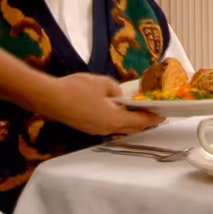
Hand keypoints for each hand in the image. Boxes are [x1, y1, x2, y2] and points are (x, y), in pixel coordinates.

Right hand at [47, 73, 162, 136]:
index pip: (139, 122)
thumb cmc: (77, 89)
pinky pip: (106, 125)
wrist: (50, 98)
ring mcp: (95, 130)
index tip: (162, 116)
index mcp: (114, 119)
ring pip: (118, 128)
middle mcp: (106, 129)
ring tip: (136, 112)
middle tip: (152, 114)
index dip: (152, 119)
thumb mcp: (102, 83)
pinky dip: (116, 120)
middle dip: (143, 122)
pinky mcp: (85, 127)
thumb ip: (116, 89)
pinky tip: (115, 111)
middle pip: (130, 128)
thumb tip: (118, 95)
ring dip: (128, 121)